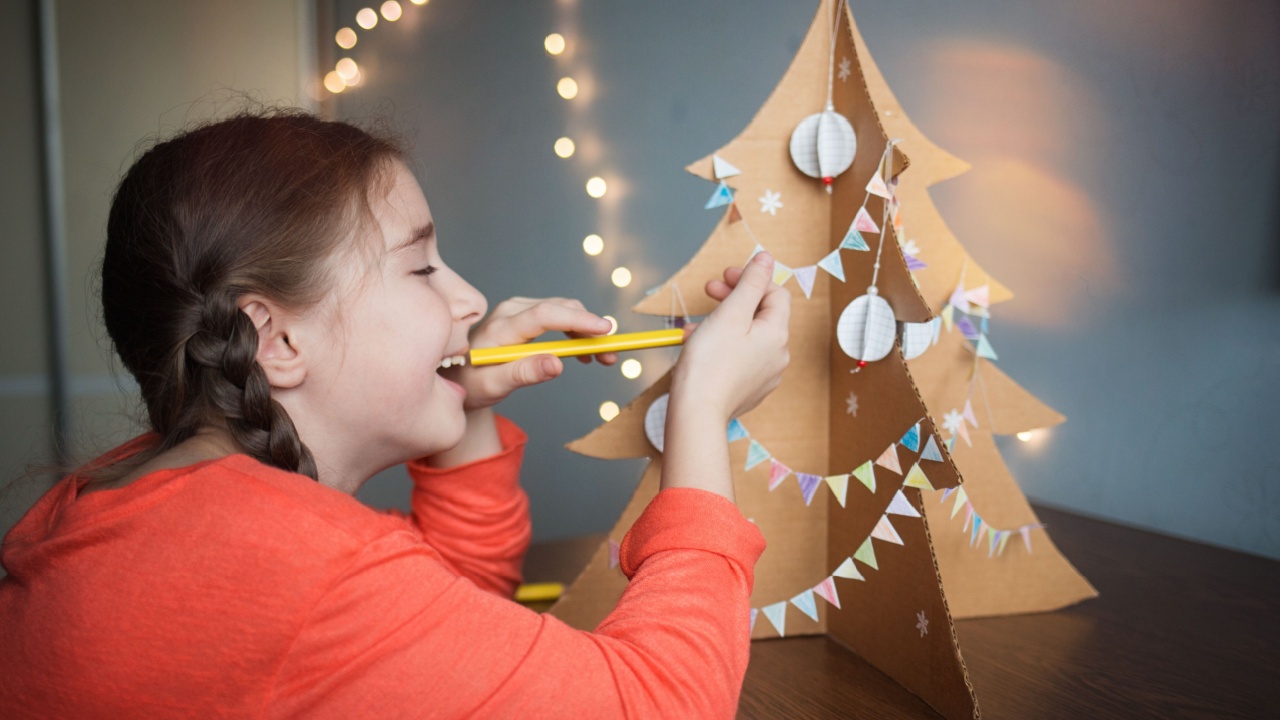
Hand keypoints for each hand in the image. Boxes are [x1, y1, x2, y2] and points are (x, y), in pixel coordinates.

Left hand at [447, 297, 617, 409]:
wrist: (459, 377)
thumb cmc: (474, 383)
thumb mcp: (495, 386)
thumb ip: (524, 374)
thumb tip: (557, 365)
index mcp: (502, 328)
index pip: (546, 315)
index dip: (579, 320)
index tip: (605, 330)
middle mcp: (511, 310)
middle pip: (560, 309)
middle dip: (591, 329)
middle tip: (610, 354)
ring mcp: (519, 309)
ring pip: (564, 309)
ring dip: (587, 330)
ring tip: (602, 356)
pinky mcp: (526, 313)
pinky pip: (558, 315)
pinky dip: (577, 330)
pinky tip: (583, 352)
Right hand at [671, 252, 790, 423]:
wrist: (696, 413)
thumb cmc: (709, 364)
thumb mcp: (730, 313)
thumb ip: (750, 283)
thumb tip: (766, 259)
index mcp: (777, 334)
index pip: (775, 293)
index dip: (751, 279)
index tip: (725, 276)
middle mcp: (778, 355)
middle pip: (761, 314)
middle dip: (734, 299)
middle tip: (709, 291)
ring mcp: (765, 375)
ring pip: (747, 336)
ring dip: (723, 322)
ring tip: (695, 325)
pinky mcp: (749, 389)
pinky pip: (740, 358)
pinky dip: (723, 346)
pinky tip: (699, 346)